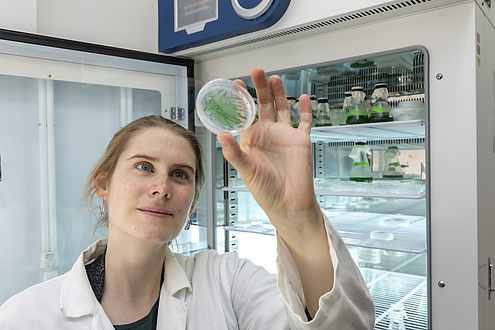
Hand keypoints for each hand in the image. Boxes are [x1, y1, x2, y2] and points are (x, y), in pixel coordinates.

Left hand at [217, 67, 321, 237]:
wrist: (289, 203)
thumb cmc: (265, 190)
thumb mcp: (246, 170)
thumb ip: (234, 152)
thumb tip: (221, 135)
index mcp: (251, 138)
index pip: (245, 113)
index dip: (241, 99)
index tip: (235, 84)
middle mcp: (267, 133)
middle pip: (264, 104)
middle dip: (260, 88)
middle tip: (257, 72)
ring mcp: (284, 135)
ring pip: (282, 108)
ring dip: (279, 93)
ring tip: (274, 79)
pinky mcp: (300, 140)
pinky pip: (304, 121)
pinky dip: (305, 109)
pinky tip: (302, 97)